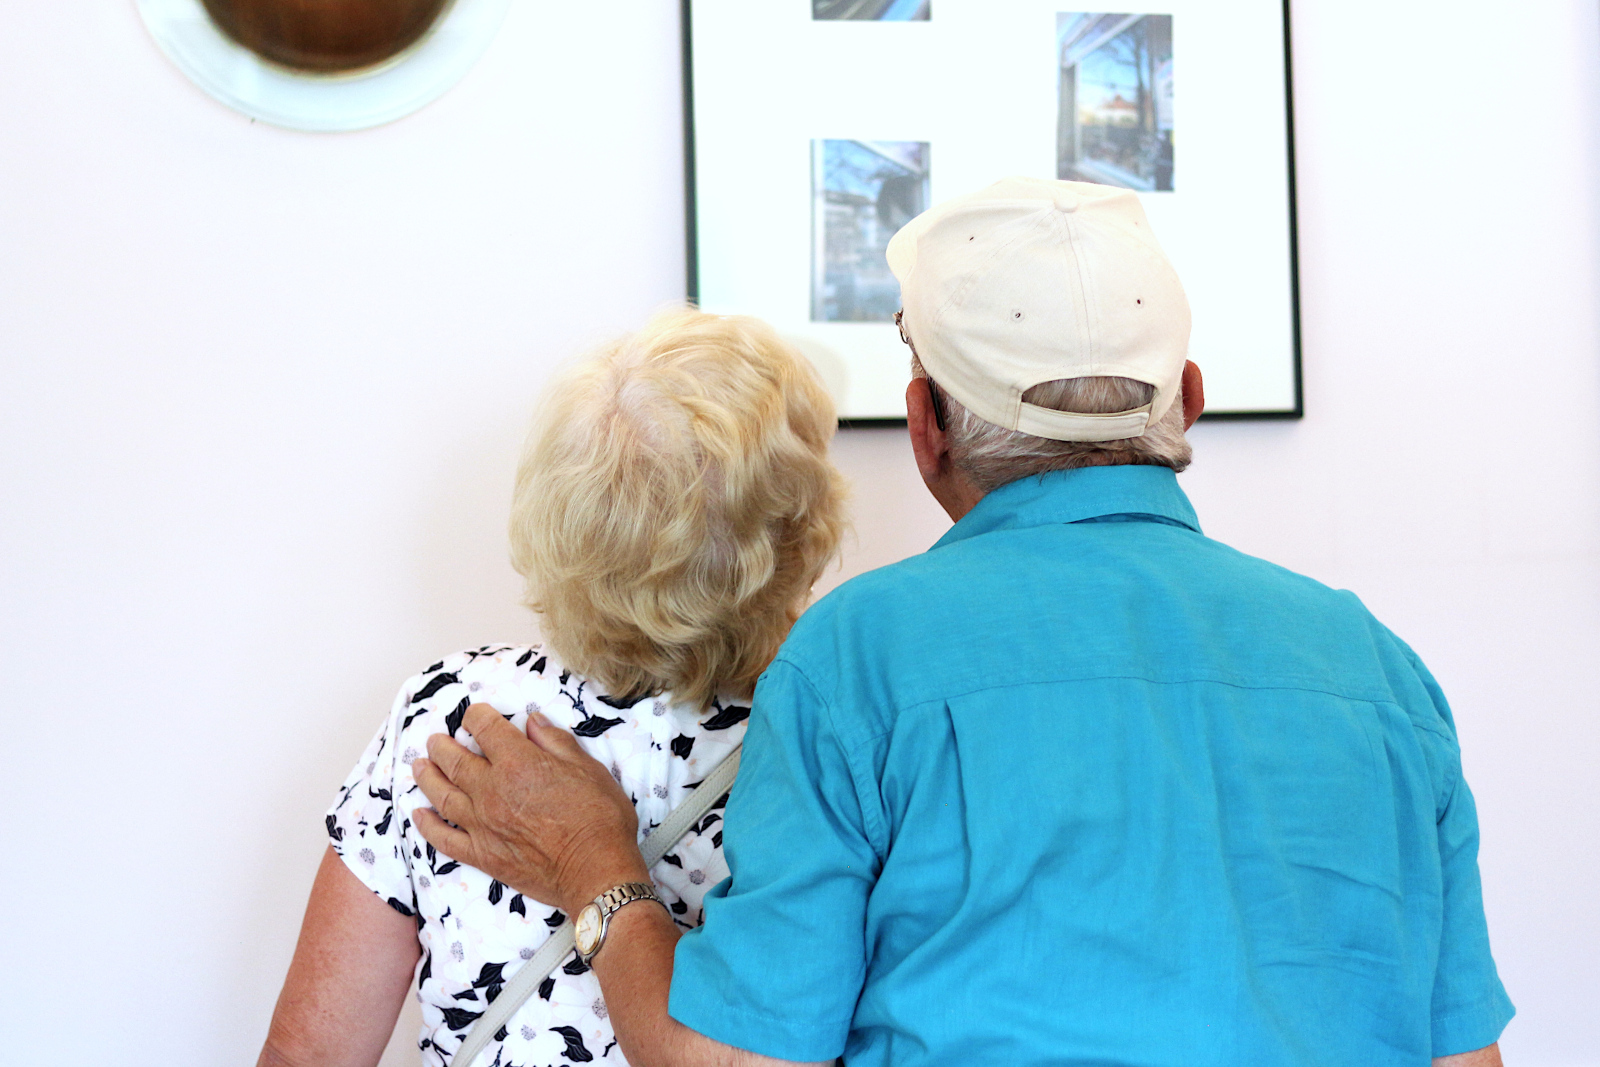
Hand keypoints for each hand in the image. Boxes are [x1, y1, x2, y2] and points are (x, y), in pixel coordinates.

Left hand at [411, 703, 649, 913]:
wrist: (594, 872)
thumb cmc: (599, 819)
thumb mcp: (588, 768)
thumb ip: (556, 742)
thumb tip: (533, 722)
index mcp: (518, 763)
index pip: (485, 728)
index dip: (477, 716)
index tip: (475, 714)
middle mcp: (492, 791)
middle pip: (455, 760)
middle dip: (443, 745)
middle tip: (436, 739)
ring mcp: (483, 825)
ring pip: (442, 795)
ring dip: (427, 777)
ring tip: (420, 765)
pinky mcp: (482, 855)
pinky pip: (444, 839)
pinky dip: (427, 826)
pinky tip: (419, 815)